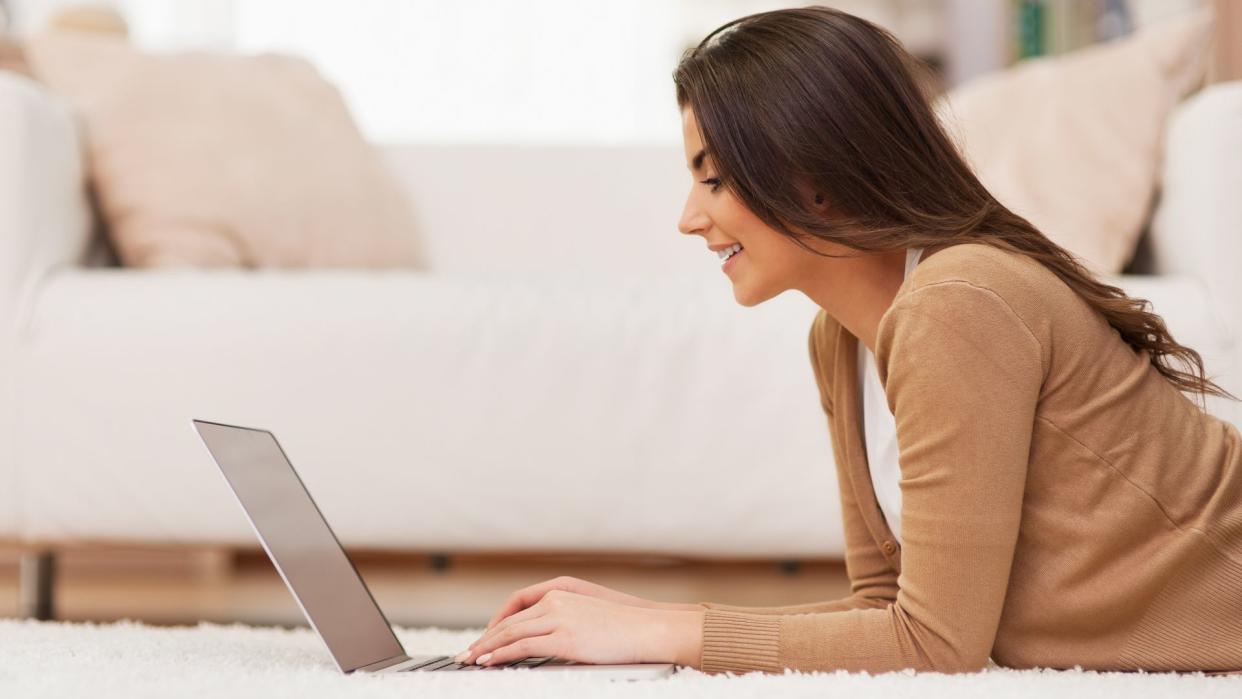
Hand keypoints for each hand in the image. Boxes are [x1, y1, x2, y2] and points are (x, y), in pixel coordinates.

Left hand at [455, 589, 703, 667]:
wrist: (649, 628)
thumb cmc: (626, 625)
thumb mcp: (589, 614)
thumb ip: (566, 619)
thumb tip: (548, 637)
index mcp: (560, 592)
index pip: (517, 604)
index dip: (497, 622)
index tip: (485, 637)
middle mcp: (556, 601)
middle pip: (509, 620)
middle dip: (485, 638)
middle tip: (467, 653)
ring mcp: (559, 619)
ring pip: (510, 633)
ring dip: (486, 648)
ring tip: (470, 660)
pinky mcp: (564, 638)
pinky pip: (523, 647)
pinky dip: (501, 655)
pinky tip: (489, 662)